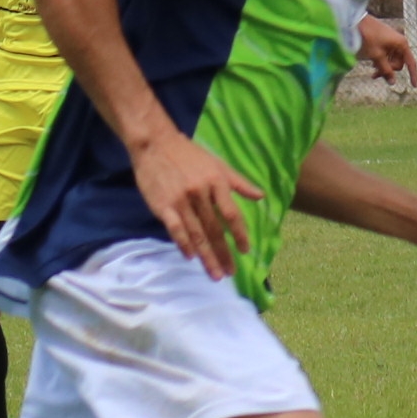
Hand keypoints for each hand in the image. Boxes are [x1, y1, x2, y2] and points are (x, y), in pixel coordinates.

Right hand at [130, 128, 262, 279]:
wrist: (155, 143)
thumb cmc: (189, 155)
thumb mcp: (218, 164)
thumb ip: (239, 182)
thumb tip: (261, 196)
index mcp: (216, 182)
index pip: (232, 214)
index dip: (239, 234)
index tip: (245, 251)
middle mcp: (200, 193)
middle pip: (215, 229)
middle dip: (224, 253)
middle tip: (230, 272)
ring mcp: (180, 200)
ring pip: (196, 234)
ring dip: (206, 256)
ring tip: (214, 274)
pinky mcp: (162, 205)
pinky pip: (175, 229)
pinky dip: (183, 244)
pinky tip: (190, 257)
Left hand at [356, 15, 416, 89]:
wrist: (357, 22)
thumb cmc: (368, 37)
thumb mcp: (377, 56)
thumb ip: (385, 69)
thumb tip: (393, 83)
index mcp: (402, 44)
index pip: (411, 63)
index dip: (413, 75)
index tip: (414, 86)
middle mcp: (399, 43)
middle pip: (398, 64)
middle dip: (388, 70)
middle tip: (374, 75)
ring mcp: (391, 43)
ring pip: (391, 61)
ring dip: (383, 67)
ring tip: (372, 71)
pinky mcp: (384, 43)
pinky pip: (386, 56)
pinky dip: (380, 61)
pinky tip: (372, 65)